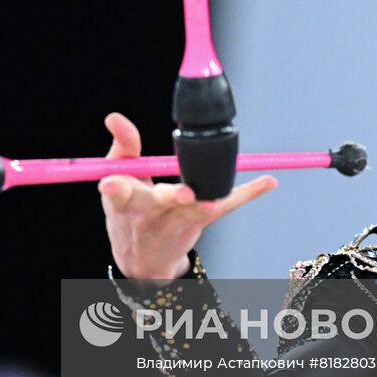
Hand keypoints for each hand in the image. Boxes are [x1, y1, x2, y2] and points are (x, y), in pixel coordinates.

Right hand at [98, 111, 276, 279]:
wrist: (143, 259)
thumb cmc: (129, 209)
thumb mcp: (119, 179)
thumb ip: (123, 146)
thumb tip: (114, 117)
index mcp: (124, 199)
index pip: (118, 191)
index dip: (114, 187)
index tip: (110, 183)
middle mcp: (150, 213)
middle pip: (162, 201)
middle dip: (174, 197)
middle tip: (184, 194)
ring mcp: (177, 219)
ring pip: (194, 208)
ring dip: (206, 204)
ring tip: (214, 202)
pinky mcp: (200, 220)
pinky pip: (225, 205)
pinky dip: (247, 193)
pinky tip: (267, 182)